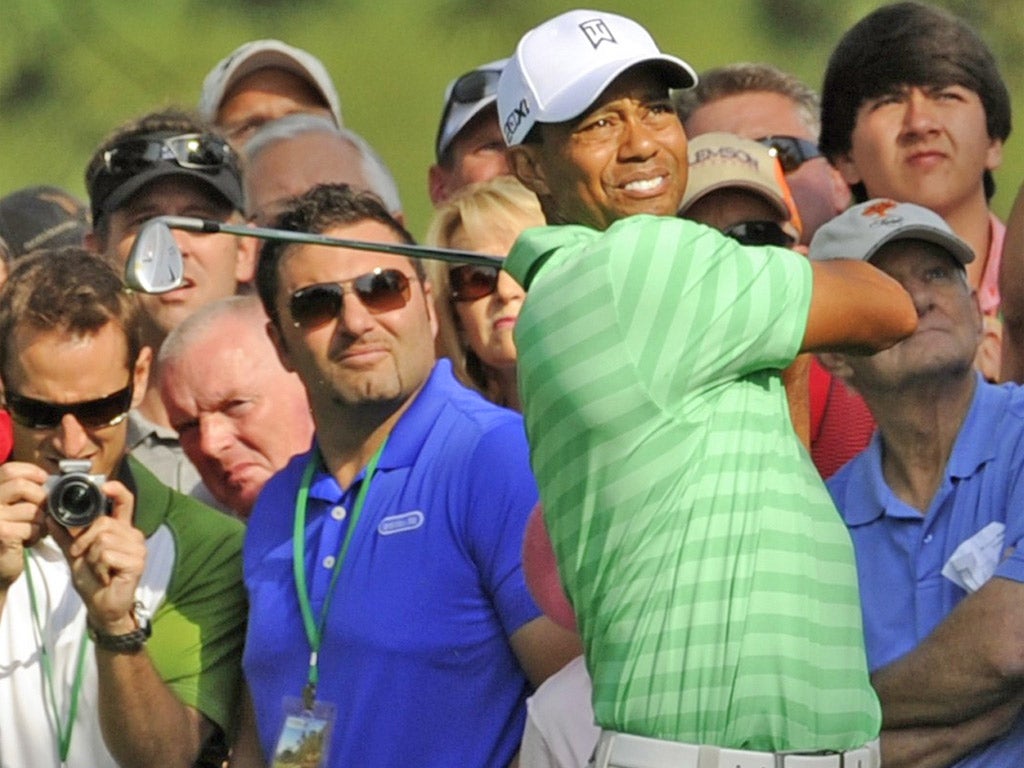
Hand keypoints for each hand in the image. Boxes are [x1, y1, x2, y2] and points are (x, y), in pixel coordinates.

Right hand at [0, 462, 48, 588]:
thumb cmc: (8, 533)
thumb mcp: (11, 507)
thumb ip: (22, 492)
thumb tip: (49, 479)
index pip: (9, 470)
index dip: (31, 472)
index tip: (44, 480)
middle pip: (21, 485)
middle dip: (40, 497)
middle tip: (43, 510)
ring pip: (31, 509)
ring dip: (40, 520)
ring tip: (34, 529)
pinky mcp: (1, 533)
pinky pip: (32, 527)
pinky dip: (37, 534)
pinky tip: (28, 540)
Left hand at [48, 478, 145, 633]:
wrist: (102, 607)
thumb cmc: (93, 581)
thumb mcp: (75, 555)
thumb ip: (65, 536)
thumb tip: (51, 516)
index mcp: (121, 529)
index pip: (125, 502)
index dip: (117, 491)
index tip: (105, 486)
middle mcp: (133, 535)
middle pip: (104, 523)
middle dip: (85, 541)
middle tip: (85, 557)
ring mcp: (138, 548)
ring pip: (104, 539)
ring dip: (92, 557)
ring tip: (98, 568)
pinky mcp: (137, 561)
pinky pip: (108, 554)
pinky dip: (100, 566)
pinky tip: (106, 575)